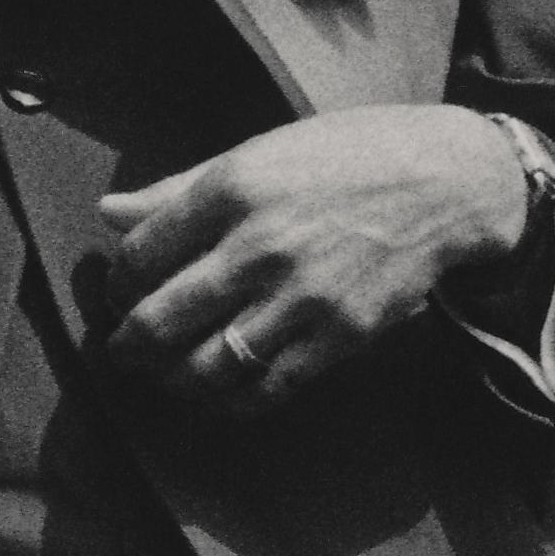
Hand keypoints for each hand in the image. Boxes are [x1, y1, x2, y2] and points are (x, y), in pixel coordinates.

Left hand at [88, 108, 530, 410]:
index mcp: (231, 190)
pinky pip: (268, 388)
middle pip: (160, 319)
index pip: (140, 256)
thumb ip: (179, 189)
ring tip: (167, 376)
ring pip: (207, 365)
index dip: (119, 283)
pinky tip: (221, 396)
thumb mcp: (260, 153)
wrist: (447, 182)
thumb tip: (107, 214)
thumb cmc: (348, 156)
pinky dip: (232, 402)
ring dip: (173, 380)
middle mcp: (259, 246)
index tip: (124, 292)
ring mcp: (302, 297)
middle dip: (130, 345)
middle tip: (126, 350)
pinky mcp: (341, 335)